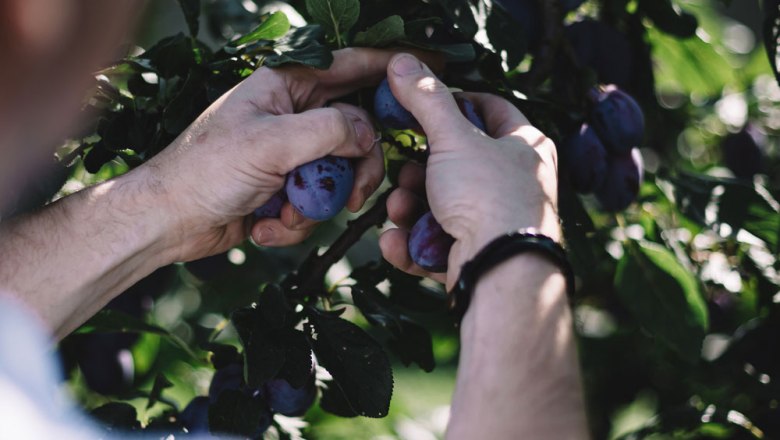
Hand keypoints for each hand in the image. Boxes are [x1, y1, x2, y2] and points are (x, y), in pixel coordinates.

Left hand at [141, 49, 411, 261]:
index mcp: (285, 87)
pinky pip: (314, 203)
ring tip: (282, 215)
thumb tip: (368, 133)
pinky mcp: (283, 188)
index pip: (348, 67)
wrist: (167, 221)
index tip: (424, 70)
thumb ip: (329, 131)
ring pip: (337, 175)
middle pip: (353, 132)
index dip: (386, 68)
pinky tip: (264, 226)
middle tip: (355, 195)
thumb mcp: (270, 143)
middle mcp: (290, 117)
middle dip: (354, 169)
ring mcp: (288, 155)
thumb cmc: (205, 171)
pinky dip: (294, 221)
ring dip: (316, 205)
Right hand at [378, 54, 559, 289]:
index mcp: (524, 147)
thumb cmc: (488, 196)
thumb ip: (427, 99)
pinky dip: (414, 243)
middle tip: (402, 172)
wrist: (501, 270)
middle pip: (456, 165)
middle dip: (418, 171)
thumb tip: (402, 61)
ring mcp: (497, 224)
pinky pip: (438, 245)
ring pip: (441, 207)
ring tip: (398, 209)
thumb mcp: (453, 138)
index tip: (421, 107)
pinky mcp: (478, 257)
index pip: (490, 109)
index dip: (455, 102)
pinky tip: (395, 243)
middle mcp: (515, 184)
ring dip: (410, 208)